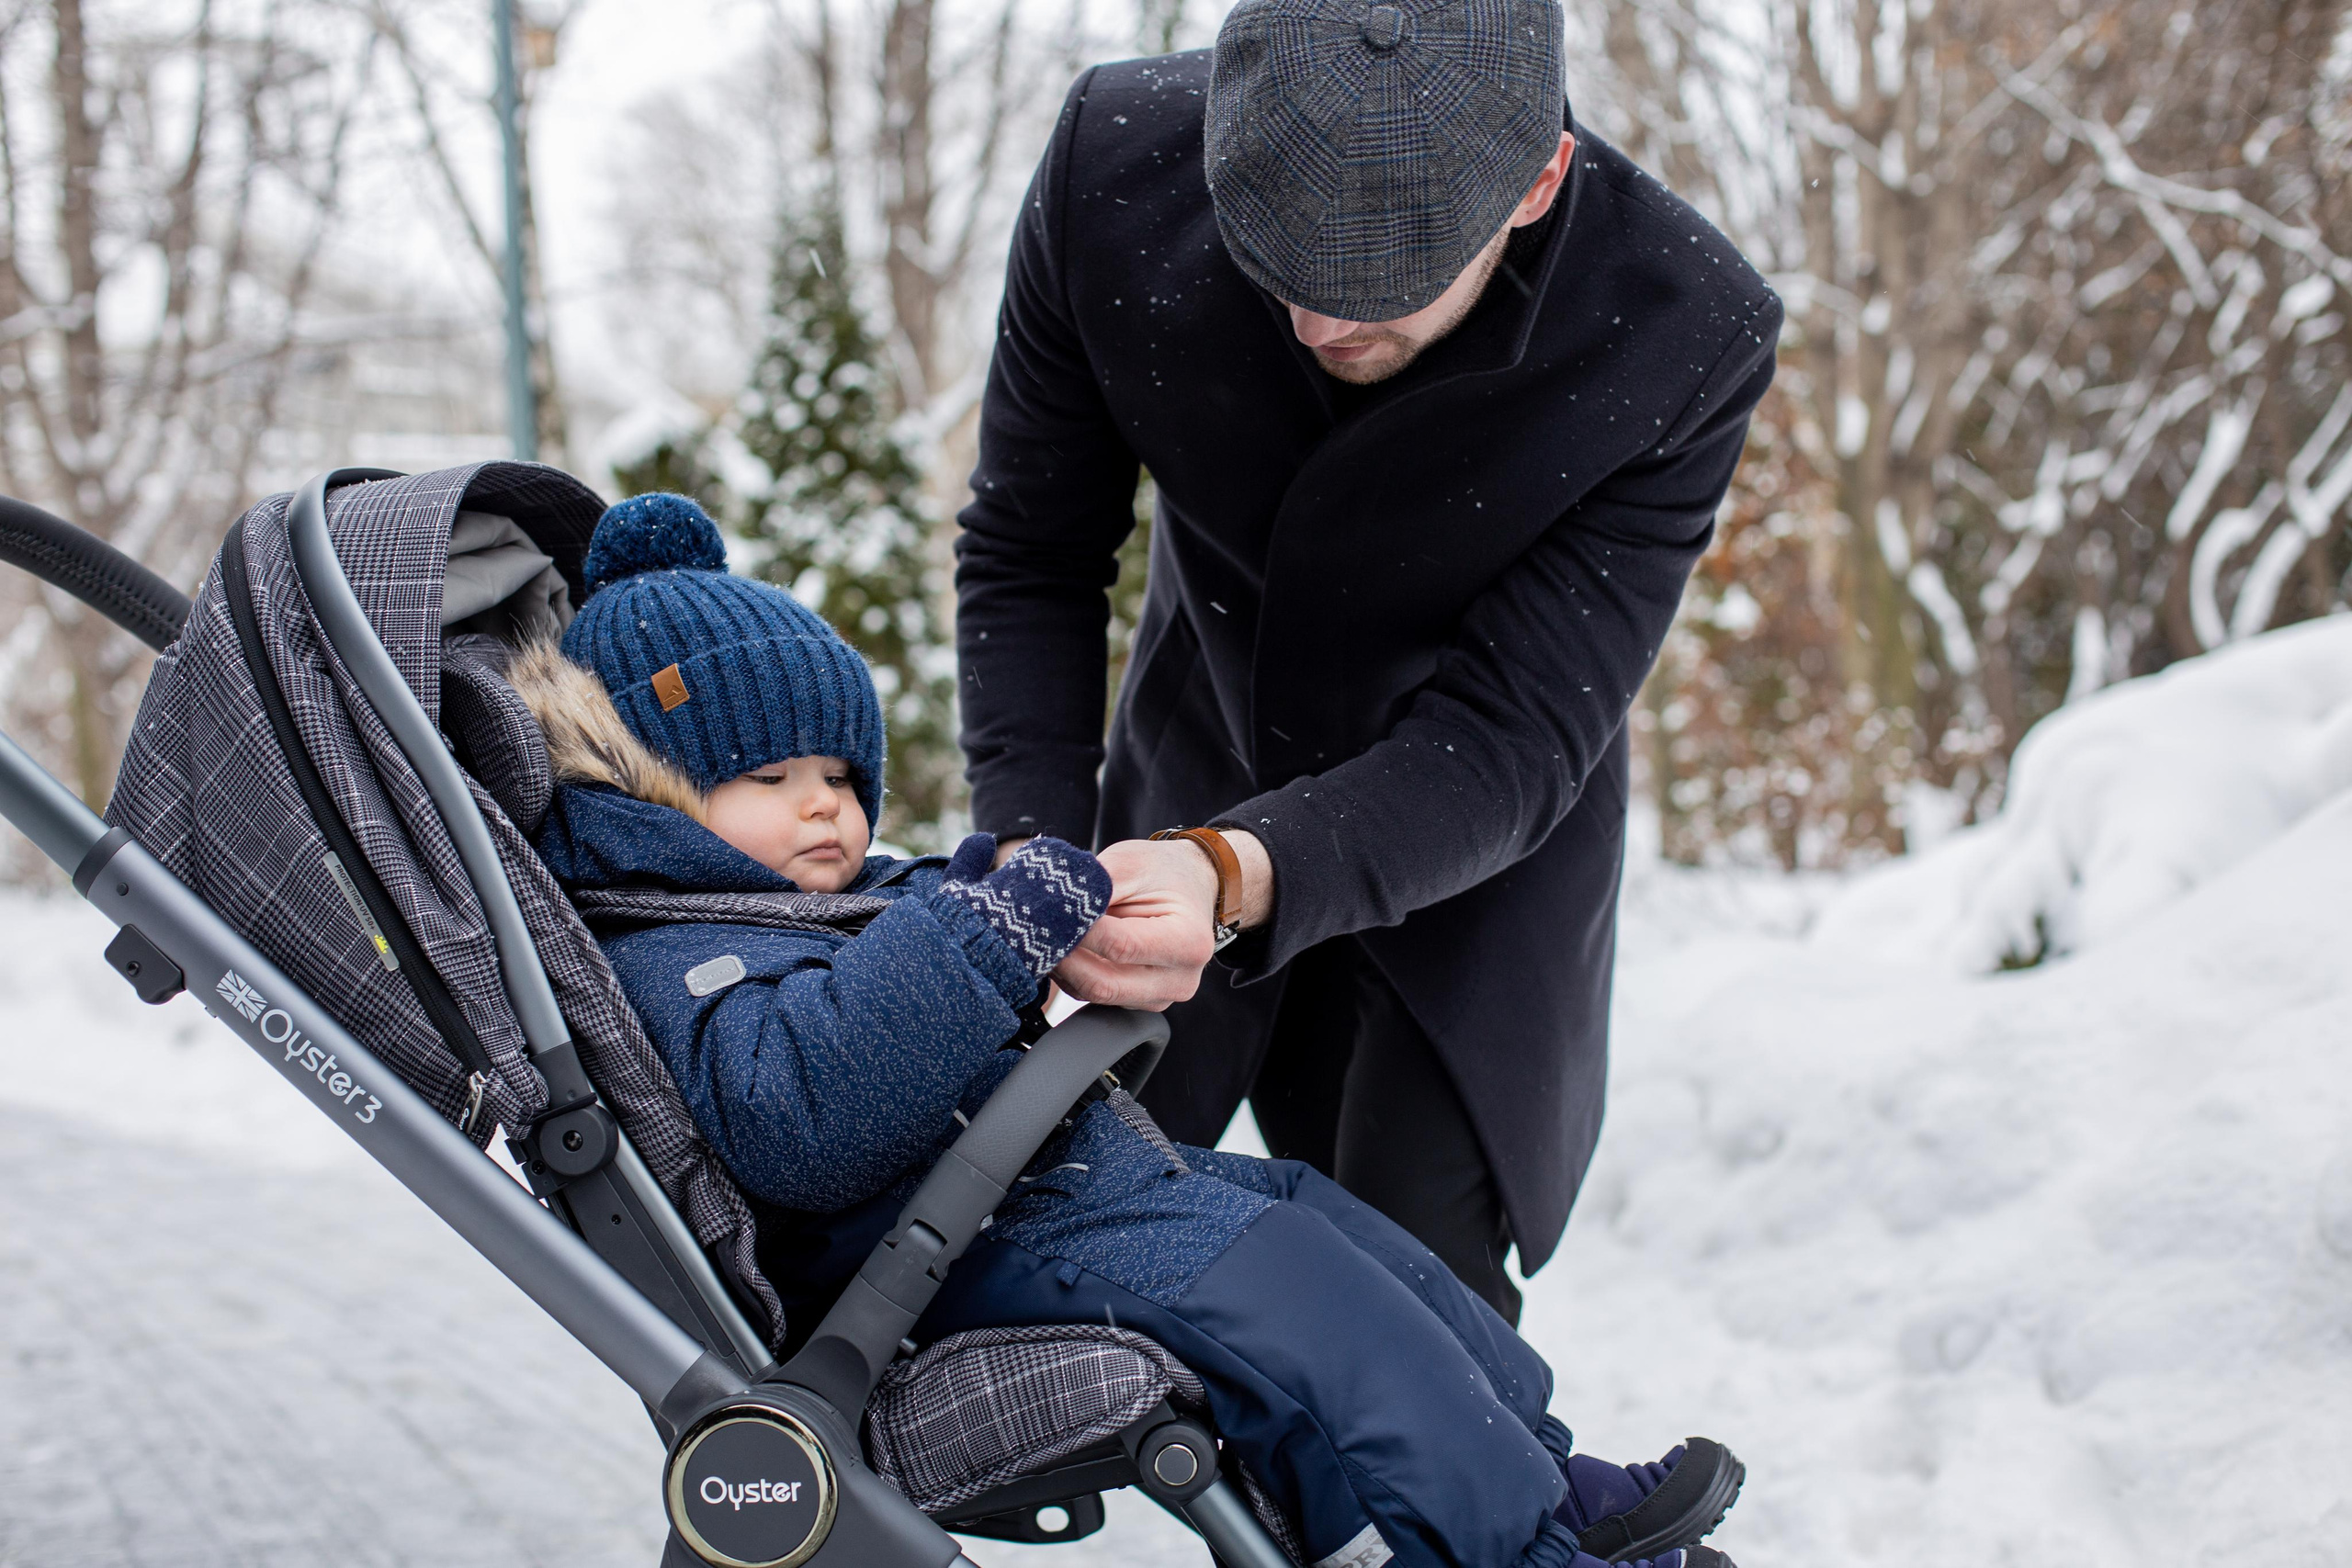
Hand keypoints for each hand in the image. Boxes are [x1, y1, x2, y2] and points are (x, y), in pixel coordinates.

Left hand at [1051, 831, 1273, 1010]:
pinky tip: (1062, 947)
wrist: (1190, 887)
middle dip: (1062, 956)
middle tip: (1033, 931)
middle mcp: (1178, 980)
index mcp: (1188, 943)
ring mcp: (1158, 997)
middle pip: (1104, 983)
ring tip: (1045, 934)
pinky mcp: (1137, 1002)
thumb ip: (1094, 887)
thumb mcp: (1130, 863)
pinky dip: (1072, 973)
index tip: (1049, 912)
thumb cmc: (1163, 873)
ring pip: (1093, 993)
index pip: (1120, 946)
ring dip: (1063, 967)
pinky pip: (1093, 995)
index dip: (1079, 932)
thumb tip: (1051, 909)